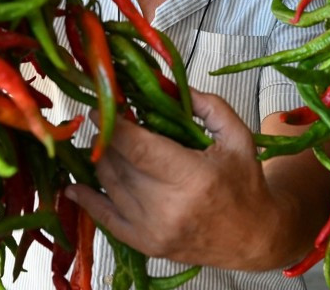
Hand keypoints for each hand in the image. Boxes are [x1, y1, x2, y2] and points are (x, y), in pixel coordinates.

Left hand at [64, 90, 308, 270]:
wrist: (254, 238)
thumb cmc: (245, 185)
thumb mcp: (238, 138)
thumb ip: (208, 106)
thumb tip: (170, 85)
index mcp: (191, 177)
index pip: (136, 147)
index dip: (112, 124)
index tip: (103, 106)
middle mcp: (167, 207)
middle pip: (117, 162)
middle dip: (110, 137)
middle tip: (113, 120)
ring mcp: (153, 229)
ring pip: (108, 183)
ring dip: (103, 159)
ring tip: (110, 143)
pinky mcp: (145, 244)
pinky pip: (104, 218)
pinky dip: (87, 199)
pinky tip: (75, 186)